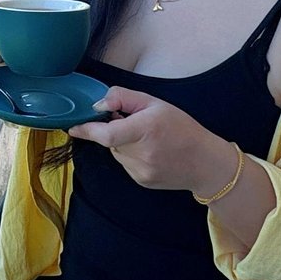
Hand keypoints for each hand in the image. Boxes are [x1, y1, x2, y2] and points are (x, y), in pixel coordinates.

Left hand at [66, 86, 236, 195]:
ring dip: (123, 144)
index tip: (74, 127)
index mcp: (146, 130)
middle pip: (111, 140)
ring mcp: (141, 171)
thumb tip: (99, 105)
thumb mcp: (156, 103)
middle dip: (114, 130)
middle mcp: (142, 153)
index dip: (87, 130)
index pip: (107, 134)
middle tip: (134, 124)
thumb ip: (124, 98)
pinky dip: (131, 156)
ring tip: (148, 140)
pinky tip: (151, 153)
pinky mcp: (142, 181)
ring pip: (117, 153)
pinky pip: (126, 164)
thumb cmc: (182, 129)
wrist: (206, 164)